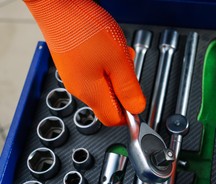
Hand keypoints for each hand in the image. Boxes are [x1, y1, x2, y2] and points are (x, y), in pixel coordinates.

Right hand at [24, 0, 144, 125]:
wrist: (57, 5)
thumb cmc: (84, 28)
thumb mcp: (118, 61)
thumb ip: (128, 88)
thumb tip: (136, 109)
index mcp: (91, 93)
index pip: (114, 119)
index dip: (129, 113)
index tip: (137, 99)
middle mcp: (80, 89)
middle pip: (110, 102)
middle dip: (124, 86)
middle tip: (127, 66)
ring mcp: (75, 77)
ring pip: (105, 85)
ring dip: (117, 71)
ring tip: (117, 52)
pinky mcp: (73, 65)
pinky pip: (96, 72)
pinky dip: (107, 63)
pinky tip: (107, 47)